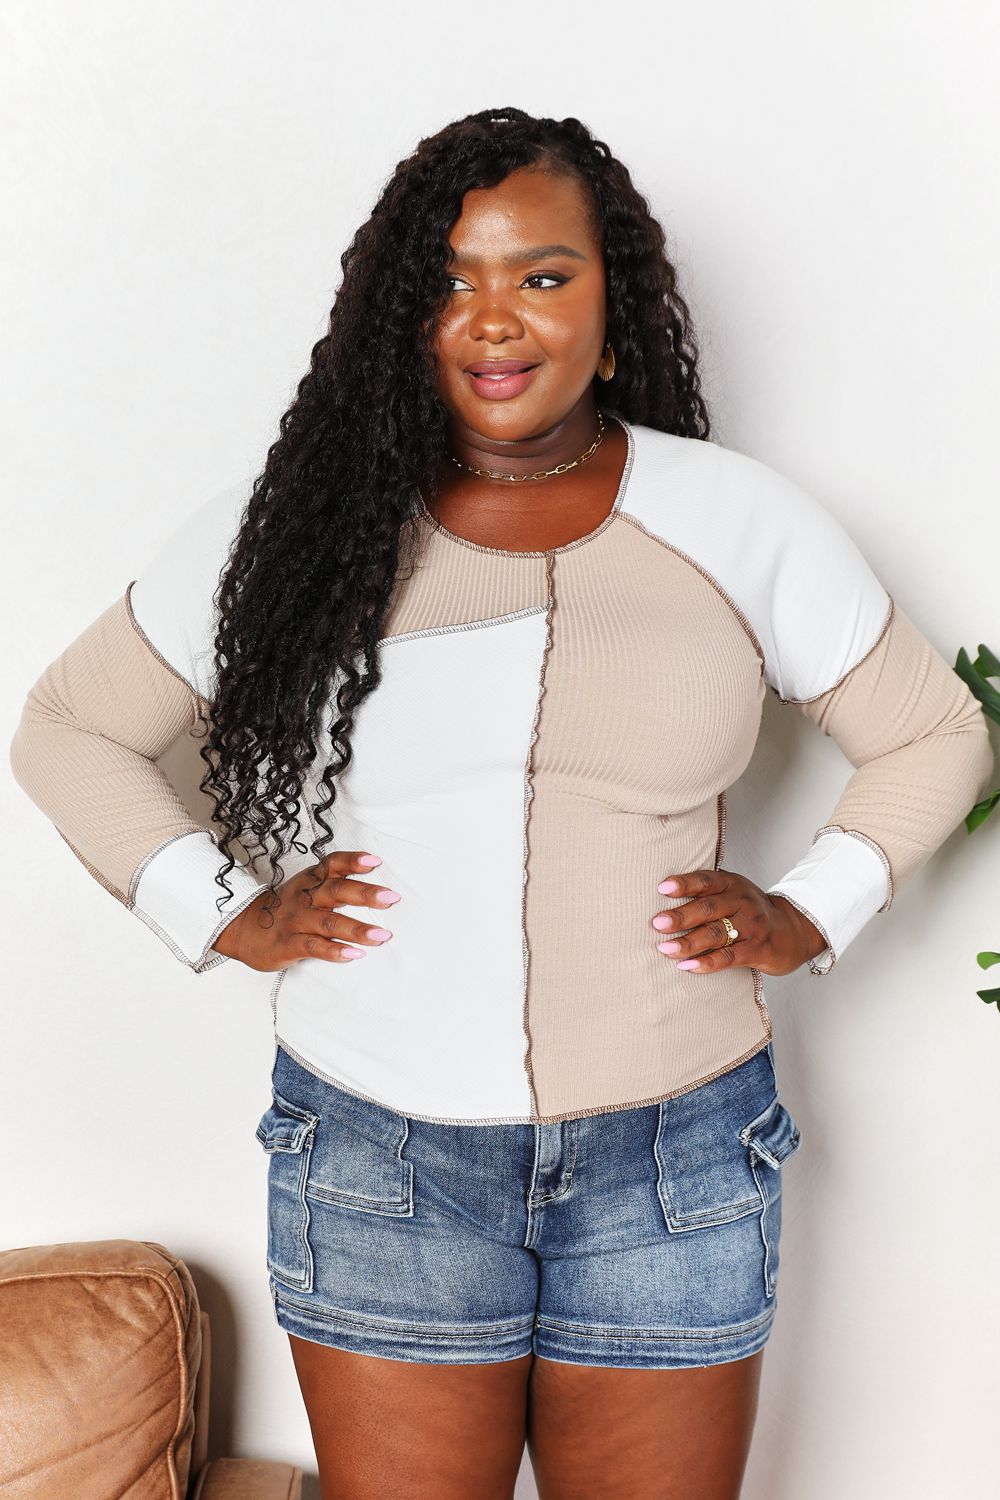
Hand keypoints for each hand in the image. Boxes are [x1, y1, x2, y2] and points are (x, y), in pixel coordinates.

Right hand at [211, 849, 400, 972]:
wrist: (244, 929)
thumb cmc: (287, 908)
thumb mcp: (306, 888)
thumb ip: (335, 883)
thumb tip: (376, 884)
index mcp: (311, 881)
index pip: (333, 865)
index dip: (353, 861)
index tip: (374, 862)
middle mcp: (306, 898)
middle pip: (336, 891)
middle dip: (365, 894)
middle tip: (391, 898)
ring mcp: (297, 921)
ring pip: (329, 922)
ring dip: (358, 929)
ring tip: (382, 936)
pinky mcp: (289, 944)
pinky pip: (314, 947)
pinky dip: (335, 951)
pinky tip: (354, 954)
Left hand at [652, 868, 827, 976]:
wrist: (794, 930)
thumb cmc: (751, 912)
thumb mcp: (734, 892)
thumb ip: (706, 893)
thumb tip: (662, 897)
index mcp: (732, 884)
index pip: (706, 880)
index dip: (685, 883)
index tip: (662, 888)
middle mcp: (742, 902)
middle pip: (708, 908)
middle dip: (681, 916)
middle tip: (657, 923)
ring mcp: (751, 927)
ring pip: (716, 934)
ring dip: (689, 942)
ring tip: (666, 949)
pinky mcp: (757, 950)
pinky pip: (729, 957)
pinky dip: (708, 962)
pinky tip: (688, 966)